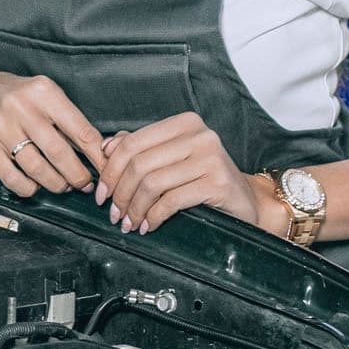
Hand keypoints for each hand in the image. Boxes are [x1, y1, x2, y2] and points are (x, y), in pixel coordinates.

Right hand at [0, 67, 106, 196]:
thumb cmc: (13, 98)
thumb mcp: (42, 97)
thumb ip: (67, 121)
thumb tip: (99, 153)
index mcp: (43, 92)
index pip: (80, 129)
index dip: (97, 156)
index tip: (106, 170)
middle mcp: (21, 107)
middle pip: (59, 152)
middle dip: (77, 175)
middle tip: (84, 184)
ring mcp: (0, 127)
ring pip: (37, 168)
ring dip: (55, 184)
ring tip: (62, 186)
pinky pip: (13, 178)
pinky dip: (29, 188)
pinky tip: (34, 185)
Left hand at [94, 112, 265, 232]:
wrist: (247, 202)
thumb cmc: (205, 180)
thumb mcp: (172, 159)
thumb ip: (141, 148)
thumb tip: (106, 147)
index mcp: (184, 123)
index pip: (133, 143)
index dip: (111, 170)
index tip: (102, 192)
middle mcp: (199, 135)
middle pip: (140, 164)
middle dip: (120, 193)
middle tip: (113, 213)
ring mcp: (211, 158)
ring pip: (152, 183)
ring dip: (134, 208)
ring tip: (128, 222)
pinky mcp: (219, 183)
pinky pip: (171, 201)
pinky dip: (154, 216)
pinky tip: (148, 226)